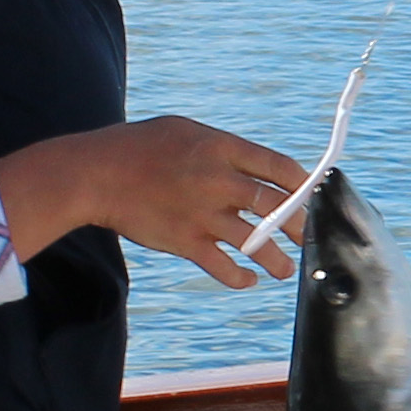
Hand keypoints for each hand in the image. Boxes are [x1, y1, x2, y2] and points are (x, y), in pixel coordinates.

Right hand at [0, 114, 308, 283]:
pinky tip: (247, 280)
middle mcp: (218, 181)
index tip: (316, 196)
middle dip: (302, 227)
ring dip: (278, 262)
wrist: (94, 174)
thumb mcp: (185, 131)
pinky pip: (223, 267)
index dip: (306, 184)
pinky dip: (240, 278)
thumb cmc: (139, 147)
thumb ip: (223, 149)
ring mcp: (203, 214)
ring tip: (284, 271)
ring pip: (257, 244)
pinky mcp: (184, 241)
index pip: (280, 167)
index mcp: (222, 149)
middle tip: (308, 238)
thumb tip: (257, 166)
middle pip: (278, 207)